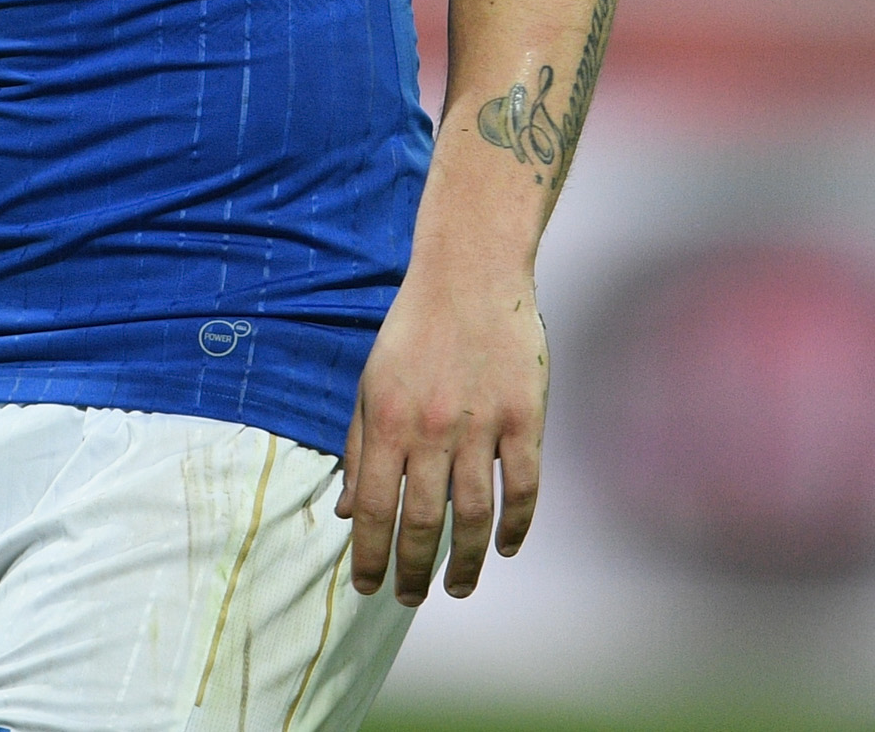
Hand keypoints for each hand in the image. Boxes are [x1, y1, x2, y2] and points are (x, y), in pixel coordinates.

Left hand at [336, 261, 547, 605]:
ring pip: (475, 516)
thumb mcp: (370, 385)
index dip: (370, 557)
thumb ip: (359, 450)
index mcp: (387, 422)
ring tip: (459, 587)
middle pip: (423, 522)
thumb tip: (349, 512)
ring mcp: (483, 425)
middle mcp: (432, 430)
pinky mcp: (525, 417)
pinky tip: (506, 547)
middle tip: (411, 600)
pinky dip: (517, 525)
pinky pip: (524, 486)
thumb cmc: (412, 331)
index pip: (375, 509)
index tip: (368, 589)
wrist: (469, 274)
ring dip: (467, 562)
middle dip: (414, 571)